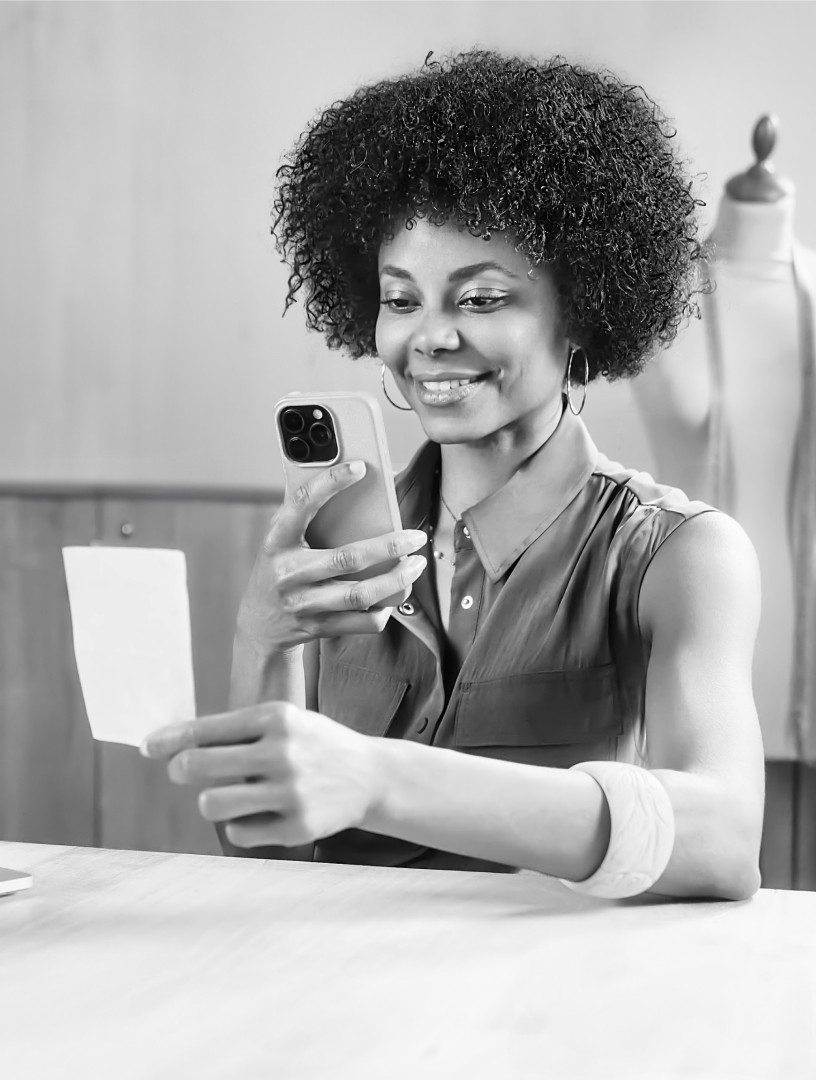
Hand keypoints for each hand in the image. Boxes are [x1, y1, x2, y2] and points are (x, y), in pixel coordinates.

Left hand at [140, 702, 381, 846]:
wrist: (369, 776)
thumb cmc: (312, 744)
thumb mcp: (284, 722)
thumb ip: (234, 731)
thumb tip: (170, 745)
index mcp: (276, 719)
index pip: (206, 729)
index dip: (168, 740)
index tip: (146, 747)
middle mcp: (282, 753)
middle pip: (198, 766)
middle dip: (181, 770)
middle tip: (184, 772)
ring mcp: (290, 793)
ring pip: (212, 804)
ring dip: (211, 801)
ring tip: (226, 795)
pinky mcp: (297, 828)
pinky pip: (238, 833)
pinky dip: (241, 825)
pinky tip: (261, 814)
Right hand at [238, 460, 426, 652]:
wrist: (259, 623)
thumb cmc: (281, 568)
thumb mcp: (282, 539)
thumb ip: (307, 517)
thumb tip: (357, 485)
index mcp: (278, 541)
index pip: (302, 504)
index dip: (330, 483)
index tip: (360, 467)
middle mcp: (288, 573)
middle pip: (347, 558)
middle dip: (389, 547)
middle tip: (416, 537)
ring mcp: (302, 604)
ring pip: (360, 594)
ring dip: (396, 580)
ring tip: (416, 565)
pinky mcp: (318, 627)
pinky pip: (361, 621)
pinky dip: (384, 609)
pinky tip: (395, 595)